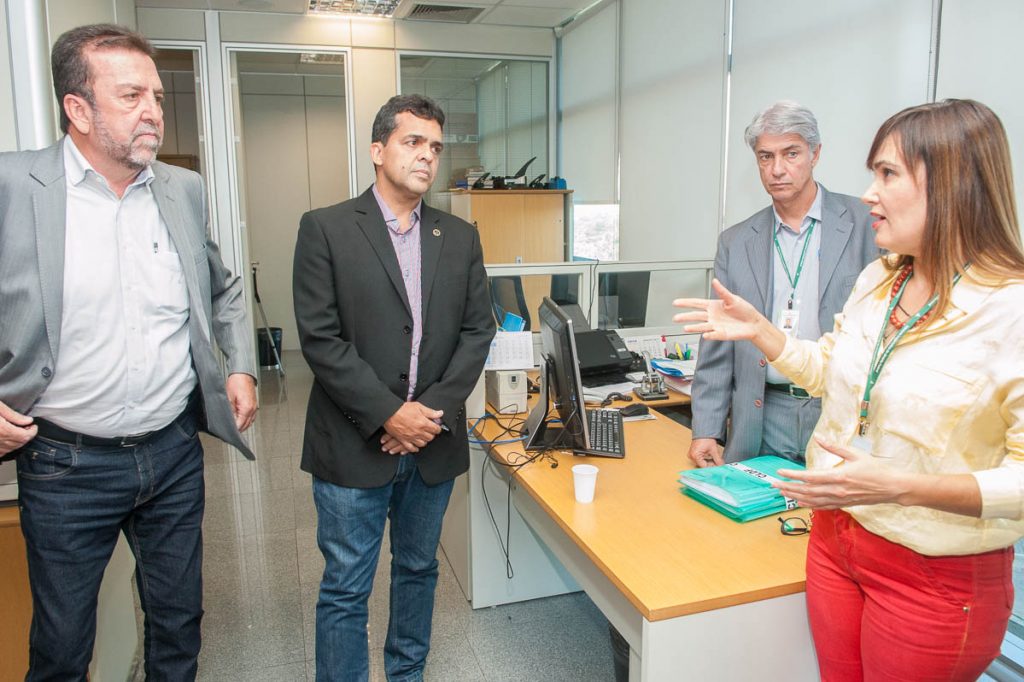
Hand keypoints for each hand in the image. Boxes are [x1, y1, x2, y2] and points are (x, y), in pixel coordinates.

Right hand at [0, 400, 36, 454]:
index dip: (32, 432)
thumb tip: (28, 421)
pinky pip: (2, 452)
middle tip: (26, 427)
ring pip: (11, 449)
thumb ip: (14, 416)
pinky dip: (6, 446)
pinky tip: (6, 438)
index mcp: (3, 430)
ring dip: (17, 441)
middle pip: (19, 443)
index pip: (25, 436)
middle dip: (26, 435)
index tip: (33, 426)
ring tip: (16, 431)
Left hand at [226, 373, 257, 431]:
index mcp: (246, 409)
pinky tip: (240, 419)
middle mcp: (252, 410)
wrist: (243, 374)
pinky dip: (246, 420)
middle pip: (245, 426)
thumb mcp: (228, 399)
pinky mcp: (254, 405)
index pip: (240, 426)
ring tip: (234, 425)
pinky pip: (251, 417)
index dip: (232, 430)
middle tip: (228, 429)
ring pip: (249, 422)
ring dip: (242, 425)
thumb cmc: (236, 383)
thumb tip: (228, 421)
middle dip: (237, 429)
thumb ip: (229, 412)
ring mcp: (254, 408)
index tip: (227, 431)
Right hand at [382, 402, 442, 453]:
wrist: (389, 413)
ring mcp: (411, 437)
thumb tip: (440, 414)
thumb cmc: (402, 409)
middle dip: (431, 434)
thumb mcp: (418, 406)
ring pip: (422, 444)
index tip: (436, 426)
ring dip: (424, 440)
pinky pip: (411, 448)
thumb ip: (430, 412)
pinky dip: (414, 449)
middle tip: (429, 430)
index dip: (437, 427)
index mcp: (424, 423)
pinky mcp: (403, 440)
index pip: (436, 429)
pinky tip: (416, 447)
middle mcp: (418, 432)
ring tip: (423, 436)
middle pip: (430, 437)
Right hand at [673, 279, 765, 340]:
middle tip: (675, 318)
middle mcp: (712, 316)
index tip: (676, 302)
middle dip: (685, 317)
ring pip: (701, 326)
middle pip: (695, 316)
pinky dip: (709, 335)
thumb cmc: (744, 311)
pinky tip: (705, 335)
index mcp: (713, 306)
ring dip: (693, 327)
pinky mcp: (721, 334)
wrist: (753, 323)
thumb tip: (715, 281)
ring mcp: (715, 325)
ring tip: (685, 328)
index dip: (686, 303)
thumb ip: (722, 291)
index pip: (696, 303)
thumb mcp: (733, 298)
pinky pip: (713, 334)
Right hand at [688, 438, 722, 467]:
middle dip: (711, 465)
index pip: (704, 467)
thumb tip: (721, 465)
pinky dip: (705, 460)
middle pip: (702, 465)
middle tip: (718, 464)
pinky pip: (700, 460)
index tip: (718, 468)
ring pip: (702, 463)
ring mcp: (691, 455)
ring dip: (708, 462)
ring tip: (714, 459)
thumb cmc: (706, 438)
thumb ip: (718, 460)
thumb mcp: (714, 450)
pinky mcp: (693, 454)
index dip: (712, 467)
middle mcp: (692, 457)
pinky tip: (710, 457)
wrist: (703, 431)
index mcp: (695, 456)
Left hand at [773, 437, 910, 508]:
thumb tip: (818, 437)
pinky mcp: (844, 504)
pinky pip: (822, 506)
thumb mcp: (855, 453)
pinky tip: (800, 502)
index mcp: (839, 476)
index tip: (780, 472)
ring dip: (795, 496)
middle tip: (773, 484)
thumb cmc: (876, 469)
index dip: (793, 475)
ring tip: (782, 492)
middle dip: (788, 487)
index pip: (809, 477)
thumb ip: (834, 447)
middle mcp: (837, 490)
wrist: (892, 487)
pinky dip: (809, 505)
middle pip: (806, 491)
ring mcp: (840, 499)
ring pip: (812, 500)